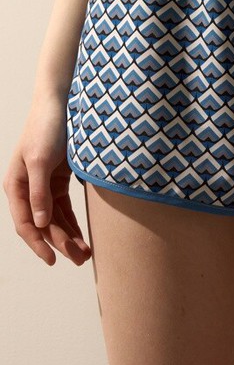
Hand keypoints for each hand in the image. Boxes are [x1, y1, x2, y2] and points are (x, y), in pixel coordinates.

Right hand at [3, 93, 90, 265]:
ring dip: (69, 236)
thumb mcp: (41, 161)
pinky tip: (83, 236)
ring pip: (55, 219)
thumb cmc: (47, 129)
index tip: (54, 260)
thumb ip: (39, 193)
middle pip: (43, 225)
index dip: (39, 244)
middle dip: (61, 243)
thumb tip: (41, 224)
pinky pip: (64, 208)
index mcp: (16, 185)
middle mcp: (27, 188)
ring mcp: (43, 185)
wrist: (61, 104)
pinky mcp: (58, 180)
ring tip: (86, 253)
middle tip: (81, 259)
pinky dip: (73, 222)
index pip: (27, 224)